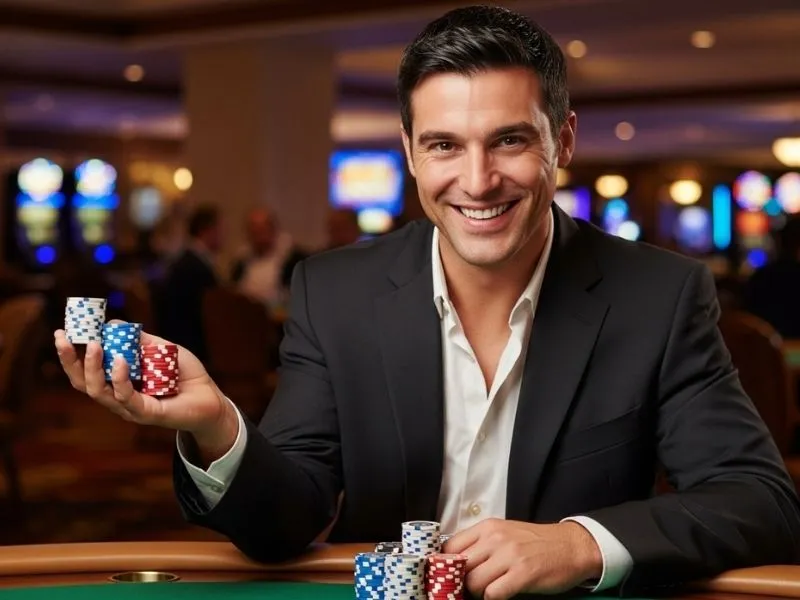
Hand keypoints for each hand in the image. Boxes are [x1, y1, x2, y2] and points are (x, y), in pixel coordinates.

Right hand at [54, 324, 238, 461]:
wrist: (212, 398)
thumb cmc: (186, 375)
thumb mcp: (162, 349)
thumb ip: (139, 339)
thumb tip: (111, 324)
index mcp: (118, 381)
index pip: (86, 370)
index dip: (71, 353)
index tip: (63, 332)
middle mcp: (118, 396)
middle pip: (82, 383)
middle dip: (69, 360)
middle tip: (63, 338)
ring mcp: (129, 407)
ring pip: (98, 391)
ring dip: (92, 367)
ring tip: (94, 345)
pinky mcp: (145, 413)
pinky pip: (125, 397)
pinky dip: (120, 378)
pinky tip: (121, 360)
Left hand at [444, 518, 601, 598]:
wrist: (571, 546)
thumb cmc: (536, 542)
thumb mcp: (505, 533)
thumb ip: (481, 544)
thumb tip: (454, 562)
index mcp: (488, 527)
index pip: (450, 546)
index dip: (446, 565)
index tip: (448, 576)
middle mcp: (496, 538)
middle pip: (459, 567)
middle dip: (461, 582)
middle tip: (469, 588)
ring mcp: (509, 556)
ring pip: (474, 583)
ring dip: (478, 592)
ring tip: (488, 591)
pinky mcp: (523, 574)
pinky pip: (493, 594)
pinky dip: (493, 598)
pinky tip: (502, 594)